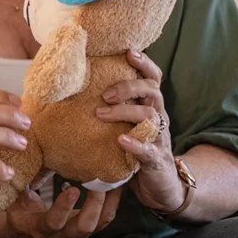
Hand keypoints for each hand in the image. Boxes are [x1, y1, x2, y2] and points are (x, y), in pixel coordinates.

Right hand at [4, 185, 121, 237]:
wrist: (24, 236)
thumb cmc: (19, 216)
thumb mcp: (17, 201)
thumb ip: (23, 184)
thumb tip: (27, 156)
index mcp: (40, 228)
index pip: (54, 222)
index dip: (63, 207)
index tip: (72, 189)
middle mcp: (60, 236)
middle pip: (84, 226)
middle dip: (95, 204)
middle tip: (100, 182)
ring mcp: (75, 235)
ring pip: (98, 224)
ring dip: (108, 203)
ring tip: (113, 181)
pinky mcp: (86, 231)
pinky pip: (103, 220)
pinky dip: (111, 204)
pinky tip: (115, 187)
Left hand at [97, 50, 184, 213]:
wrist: (162, 186)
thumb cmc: (137, 149)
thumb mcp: (127, 124)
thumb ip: (113, 107)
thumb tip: (75, 90)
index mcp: (151, 106)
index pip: (153, 79)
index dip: (144, 63)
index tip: (128, 52)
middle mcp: (158, 117)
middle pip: (152, 91)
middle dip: (128, 87)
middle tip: (104, 94)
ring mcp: (159, 138)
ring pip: (150, 116)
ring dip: (125, 111)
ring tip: (101, 113)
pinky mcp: (156, 159)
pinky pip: (148, 149)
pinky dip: (135, 143)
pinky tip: (121, 140)